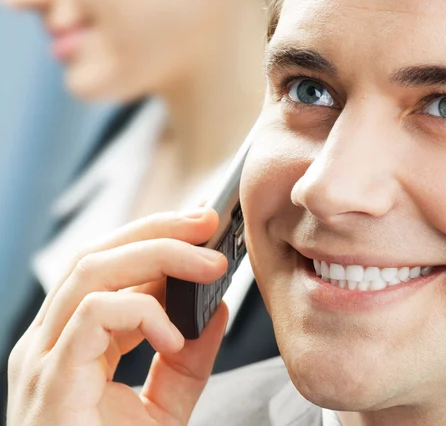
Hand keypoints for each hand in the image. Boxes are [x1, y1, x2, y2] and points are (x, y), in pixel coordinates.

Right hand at [7, 208, 227, 425]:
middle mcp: (49, 341)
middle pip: (98, 253)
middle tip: (208, 223)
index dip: (156, 237)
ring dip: (158, 255)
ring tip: (208, 265)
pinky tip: (174, 336)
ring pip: (92, 270)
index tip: (203, 228)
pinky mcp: (50, 380)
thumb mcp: (162, 410)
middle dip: (159, 229)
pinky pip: (93, 314)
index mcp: (71, 341)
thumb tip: (216, 311)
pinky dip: (141, 312)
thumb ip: (187, 360)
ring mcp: (43, 359)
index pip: (109, 264)